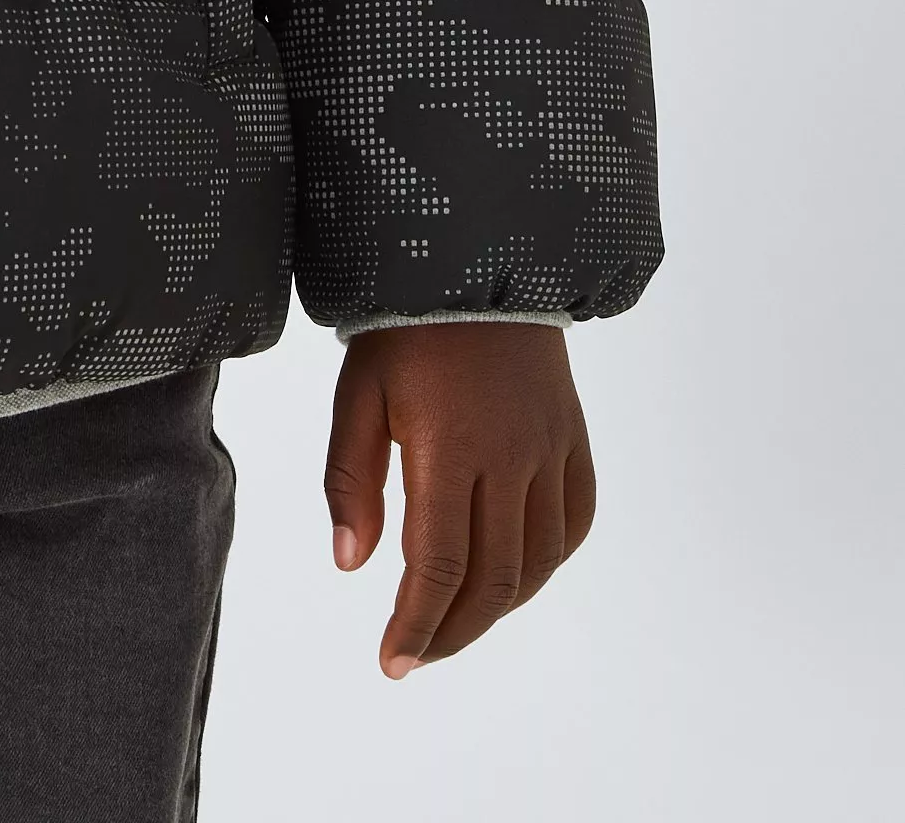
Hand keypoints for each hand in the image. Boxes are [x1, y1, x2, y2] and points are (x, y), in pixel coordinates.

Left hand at [325, 323, 595, 675]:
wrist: (474, 260)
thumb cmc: (401, 328)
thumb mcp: (357, 394)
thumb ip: (351, 479)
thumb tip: (352, 564)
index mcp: (449, 445)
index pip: (439, 564)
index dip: (417, 624)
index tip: (392, 663)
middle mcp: (510, 455)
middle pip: (493, 578)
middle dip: (453, 630)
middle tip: (416, 655)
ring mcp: (549, 448)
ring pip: (538, 561)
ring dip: (498, 606)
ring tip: (453, 622)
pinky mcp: (573, 438)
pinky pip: (573, 522)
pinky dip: (547, 563)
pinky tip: (513, 575)